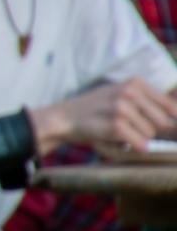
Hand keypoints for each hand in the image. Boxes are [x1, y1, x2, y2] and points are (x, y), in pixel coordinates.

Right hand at [32, 79, 176, 156]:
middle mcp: (130, 92)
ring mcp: (123, 108)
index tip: (165, 126)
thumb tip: (175, 117)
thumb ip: (148, 101)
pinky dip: (131, 147)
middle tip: (128, 127)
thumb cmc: (96, 108)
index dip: (170, 120)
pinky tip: (116, 140)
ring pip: (150, 134)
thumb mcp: (121, 94)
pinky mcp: (116, 126)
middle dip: (149, 129)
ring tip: (116, 130)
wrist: (64, 117)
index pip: (171, 107)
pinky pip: (140, 144)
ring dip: (136, 138)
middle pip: (162, 122)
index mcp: (135, 83)